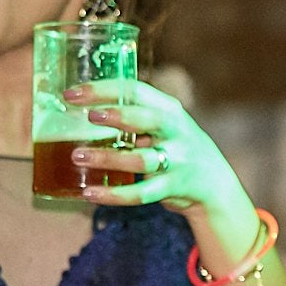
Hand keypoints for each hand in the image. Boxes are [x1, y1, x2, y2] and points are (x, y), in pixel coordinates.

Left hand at [62, 81, 251, 221]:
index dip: (103, 90)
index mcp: (168, 109)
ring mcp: (177, 160)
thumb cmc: (175, 146)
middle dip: (119, 115)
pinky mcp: (172, 187)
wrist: (213, 183)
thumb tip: (78, 110)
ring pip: (140, 159)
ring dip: (107, 158)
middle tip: (89, 116)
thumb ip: (133, 114)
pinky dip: (114, 195)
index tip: (71, 94)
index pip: (136, 91)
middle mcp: (176, 132)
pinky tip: (90, 192)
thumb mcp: (163, 124)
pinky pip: (141, 192)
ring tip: (78, 156)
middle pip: (149, 119)